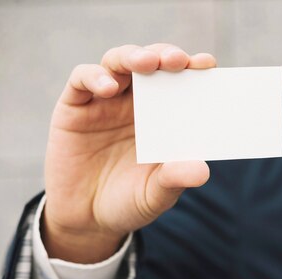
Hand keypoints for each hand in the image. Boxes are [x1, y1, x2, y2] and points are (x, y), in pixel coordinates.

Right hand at [42, 43, 215, 262]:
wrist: (87, 221)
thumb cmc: (130, 202)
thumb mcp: (156, 195)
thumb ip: (176, 180)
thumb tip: (202, 170)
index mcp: (165, 117)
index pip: (182, 82)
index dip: (194, 68)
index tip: (208, 64)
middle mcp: (137, 102)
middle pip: (152, 63)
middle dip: (166, 55)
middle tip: (178, 60)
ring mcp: (105, 101)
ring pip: (119, 62)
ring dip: (134, 56)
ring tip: (147, 63)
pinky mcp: (74, 107)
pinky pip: (82, 79)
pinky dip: (95, 76)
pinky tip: (109, 88)